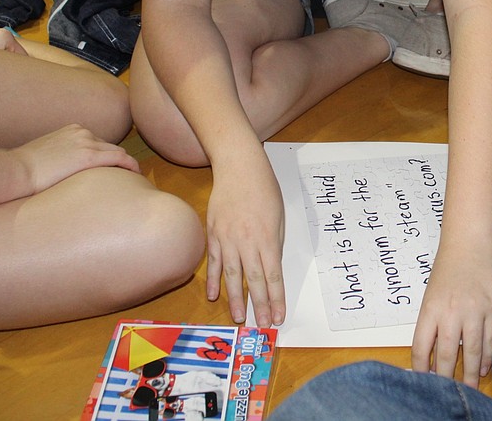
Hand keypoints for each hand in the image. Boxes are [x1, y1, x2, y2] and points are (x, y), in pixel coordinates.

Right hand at [12, 123, 140, 193]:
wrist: (15, 170)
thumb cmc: (23, 169)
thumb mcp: (45, 155)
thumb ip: (60, 157)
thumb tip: (62, 171)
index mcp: (72, 130)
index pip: (98, 142)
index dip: (107, 156)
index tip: (113, 168)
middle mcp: (82, 132)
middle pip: (110, 147)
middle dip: (119, 160)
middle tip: (128, 174)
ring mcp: (86, 143)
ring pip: (117, 152)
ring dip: (127, 164)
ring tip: (134, 177)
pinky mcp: (89, 157)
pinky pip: (119, 158)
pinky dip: (130, 165)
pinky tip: (136, 174)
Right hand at [205, 155, 285, 327]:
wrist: (239, 167)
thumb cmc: (264, 188)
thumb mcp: (279, 215)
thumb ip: (275, 242)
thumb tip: (270, 266)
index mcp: (268, 238)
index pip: (273, 276)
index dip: (276, 298)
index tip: (278, 316)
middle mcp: (247, 242)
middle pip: (254, 280)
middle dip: (259, 305)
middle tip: (262, 325)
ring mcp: (227, 238)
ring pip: (232, 275)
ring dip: (235, 299)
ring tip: (238, 318)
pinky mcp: (213, 233)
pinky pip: (213, 261)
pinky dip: (213, 279)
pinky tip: (213, 296)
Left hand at [411, 248, 491, 386]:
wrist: (469, 246)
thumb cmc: (448, 271)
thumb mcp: (431, 297)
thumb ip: (432, 325)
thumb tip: (433, 357)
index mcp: (430, 309)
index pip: (421, 347)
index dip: (422, 369)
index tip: (424, 381)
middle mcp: (451, 312)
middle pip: (448, 355)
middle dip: (448, 378)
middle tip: (449, 393)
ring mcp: (474, 311)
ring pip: (473, 351)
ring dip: (471, 373)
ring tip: (470, 388)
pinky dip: (488, 356)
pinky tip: (484, 366)